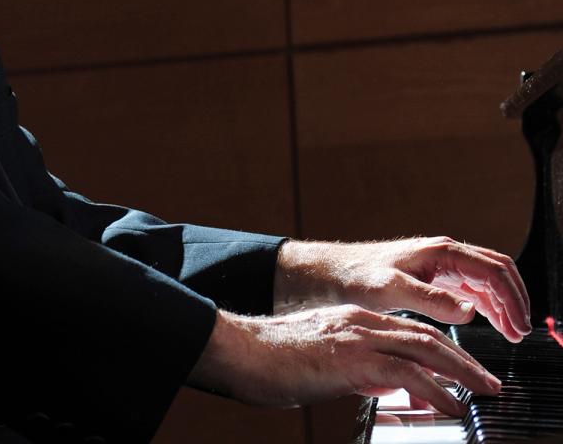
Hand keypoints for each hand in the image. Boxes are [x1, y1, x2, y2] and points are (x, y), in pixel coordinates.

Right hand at [188, 305, 501, 416]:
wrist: (241, 350)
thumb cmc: (270, 361)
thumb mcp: (321, 363)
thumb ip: (355, 370)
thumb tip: (384, 387)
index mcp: (350, 321)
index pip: (407, 330)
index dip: (440, 348)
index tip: (461, 368)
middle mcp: (358, 322)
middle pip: (424, 335)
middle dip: (461, 358)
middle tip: (486, 381)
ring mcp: (356, 337)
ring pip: (422, 348)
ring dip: (459, 370)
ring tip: (481, 391)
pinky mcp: (352, 358)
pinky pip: (405, 372)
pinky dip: (433, 389)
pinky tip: (449, 406)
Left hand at [275, 237, 530, 341]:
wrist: (335, 273)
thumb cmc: (358, 276)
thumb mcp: (393, 289)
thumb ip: (431, 299)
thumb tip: (469, 310)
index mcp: (440, 252)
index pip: (492, 269)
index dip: (512, 298)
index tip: (520, 326)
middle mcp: (444, 254)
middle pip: (495, 270)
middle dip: (515, 299)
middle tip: (522, 331)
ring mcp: (439, 264)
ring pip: (485, 279)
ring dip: (503, 303)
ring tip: (512, 332)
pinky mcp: (432, 276)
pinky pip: (471, 287)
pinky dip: (487, 304)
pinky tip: (490, 322)